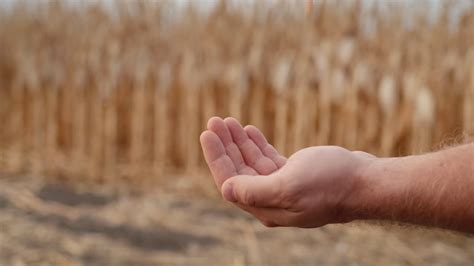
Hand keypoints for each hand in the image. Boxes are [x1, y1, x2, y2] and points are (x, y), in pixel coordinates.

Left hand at [200, 117, 375, 227]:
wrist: (367, 182)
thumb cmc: (331, 184)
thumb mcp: (289, 186)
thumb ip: (255, 190)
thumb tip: (225, 190)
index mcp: (266, 207)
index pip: (230, 182)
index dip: (216, 157)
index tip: (207, 133)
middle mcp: (272, 200)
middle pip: (238, 171)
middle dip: (225, 146)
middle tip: (214, 121)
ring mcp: (284, 188)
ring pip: (252, 163)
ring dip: (240, 142)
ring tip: (228, 121)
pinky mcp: (295, 176)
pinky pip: (268, 160)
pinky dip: (258, 145)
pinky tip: (249, 131)